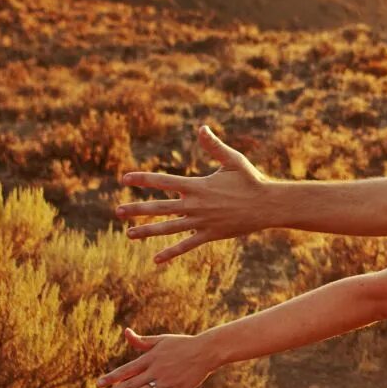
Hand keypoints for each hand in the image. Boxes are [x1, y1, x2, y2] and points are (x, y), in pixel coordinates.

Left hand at [95, 327, 217, 387]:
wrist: (207, 351)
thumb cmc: (182, 345)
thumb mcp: (161, 340)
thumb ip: (142, 341)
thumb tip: (126, 332)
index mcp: (151, 358)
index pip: (126, 370)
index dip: (111, 377)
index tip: (98, 384)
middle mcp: (157, 370)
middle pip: (131, 384)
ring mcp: (167, 381)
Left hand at [115, 125, 270, 263]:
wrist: (268, 205)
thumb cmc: (251, 180)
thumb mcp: (233, 161)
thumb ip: (214, 146)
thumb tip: (201, 128)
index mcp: (197, 186)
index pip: (164, 181)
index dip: (143, 179)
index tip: (124, 179)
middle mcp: (196, 205)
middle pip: (160, 207)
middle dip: (137, 209)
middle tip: (118, 211)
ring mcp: (201, 222)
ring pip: (169, 228)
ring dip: (147, 231)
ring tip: (129, 234)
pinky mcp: (210, 235)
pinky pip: (187, 245)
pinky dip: (171, 252)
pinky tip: (156, 259)